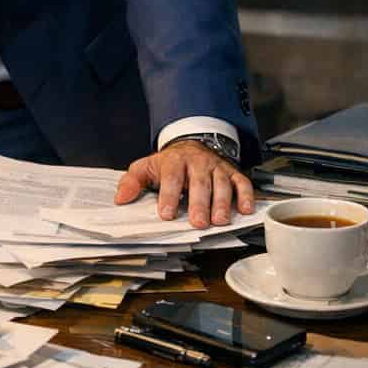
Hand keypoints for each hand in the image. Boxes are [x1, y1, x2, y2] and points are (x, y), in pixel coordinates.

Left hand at [113, 140, 253, 228]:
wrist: (190, 145)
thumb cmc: (168, 163)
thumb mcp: (146, 168)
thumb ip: (132, 182)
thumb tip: (120, 199)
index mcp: (174, 161)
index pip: (171, 177)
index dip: (169, 196)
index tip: (165, 213)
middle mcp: (198, 163)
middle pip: (199, 183)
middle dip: (199, 203)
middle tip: (197, 222)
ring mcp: (217, 167)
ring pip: (222, 184)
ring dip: (222, 203)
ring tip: (219, 220)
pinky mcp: (232, 172)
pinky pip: (243, 183)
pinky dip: (246, 195)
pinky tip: (245, 210)